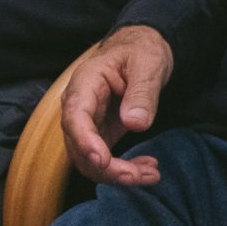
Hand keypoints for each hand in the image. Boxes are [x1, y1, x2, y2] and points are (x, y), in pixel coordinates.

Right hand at [59, 25, 173, 185]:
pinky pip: (103, 161)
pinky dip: (123, 170)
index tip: (103, 161)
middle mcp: (78, 108)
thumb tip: (136, 124)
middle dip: (109, 169)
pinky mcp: (99, 135)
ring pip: (90, 161)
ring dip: (117, 175)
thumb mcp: (148, 63)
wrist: (138, 50)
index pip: (75, 117)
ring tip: (151, 174)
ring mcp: (86, 124)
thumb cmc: (140, 51)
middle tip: (143, 175)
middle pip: (80, 148)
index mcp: (85, 84)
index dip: (86, 142)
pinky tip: (146, 168)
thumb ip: (141, 92)